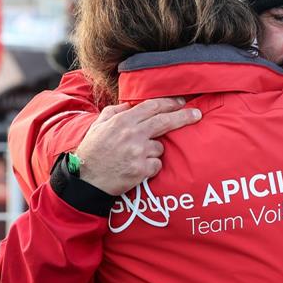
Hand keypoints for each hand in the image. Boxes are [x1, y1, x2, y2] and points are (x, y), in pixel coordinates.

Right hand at [75, 98, 200, 194]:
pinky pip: (157, 165)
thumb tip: (130, 105)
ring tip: (136, 157)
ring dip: (154, 151)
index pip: (152, 107)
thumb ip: (115, 112)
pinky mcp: (142, 170)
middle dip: (184, 116)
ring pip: (160, 147)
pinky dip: (151, 167)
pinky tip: (137, 169)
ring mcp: (138, 153)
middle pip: (165, 121)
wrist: (86, 181)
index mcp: (122, 121)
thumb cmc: (91, 152)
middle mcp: (132, 135)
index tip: (181, 102)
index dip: (169, 103)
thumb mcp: (98, 126)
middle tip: (197, 114)